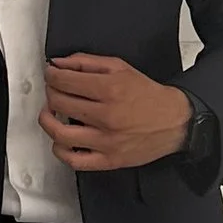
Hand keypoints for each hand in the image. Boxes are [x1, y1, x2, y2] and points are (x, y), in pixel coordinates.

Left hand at [40, 54, 190, 170]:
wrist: (175, 121)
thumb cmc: (148, 95)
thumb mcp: (120, 68)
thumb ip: (87, 62)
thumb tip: (59, 63)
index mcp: (110, 90)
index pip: (64, 81)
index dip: (51, 75)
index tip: (51, 74)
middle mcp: (107, 116)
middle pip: (59, 103)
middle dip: (50, 92)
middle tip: (54, 89)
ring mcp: (107, 141)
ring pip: (60, 133)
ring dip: (48, 120)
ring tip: (51, 112)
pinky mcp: (109, 160)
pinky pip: (74, 160)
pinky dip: (60, 150)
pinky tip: (61, 140)